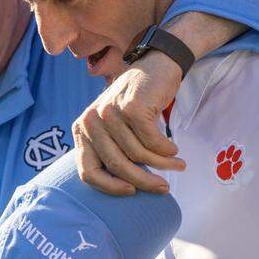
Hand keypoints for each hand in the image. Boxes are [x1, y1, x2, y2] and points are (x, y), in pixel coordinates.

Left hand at [73, 51, 186, 195]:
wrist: (156, 65)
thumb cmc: (137, 104)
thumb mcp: (115, 128)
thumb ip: (111, 152)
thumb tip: (125, 189)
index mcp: (81, 130)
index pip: (88, 172)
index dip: (110, 188)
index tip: (132, 193)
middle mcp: (90, 121)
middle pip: (116, 166)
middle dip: (143, 181)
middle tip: (164, 188)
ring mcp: (110, 112)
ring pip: (138, 155)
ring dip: (162, 164)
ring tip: (177, 165)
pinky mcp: (132, 108)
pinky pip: (152, 141)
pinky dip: (166, 149)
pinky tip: (174, 149)